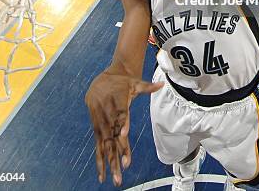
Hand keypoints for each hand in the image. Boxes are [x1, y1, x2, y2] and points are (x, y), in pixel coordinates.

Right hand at [85, 71, 162, 185]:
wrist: (100, 81)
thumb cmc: (121, 83)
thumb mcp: (134, 82)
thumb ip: (148, 86)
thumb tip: (162, 84)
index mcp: (116, 100)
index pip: (120, 113)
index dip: (122, 122)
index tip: (124, 133)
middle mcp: (107, 113)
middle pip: (113, 133)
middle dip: (118, 151)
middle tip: (124, 167)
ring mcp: (101, 123)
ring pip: (105, 144)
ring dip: (110, 161)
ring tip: (115, 178)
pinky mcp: (97, 129)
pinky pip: (98, 146)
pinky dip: (100, 161)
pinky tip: (102, 176)